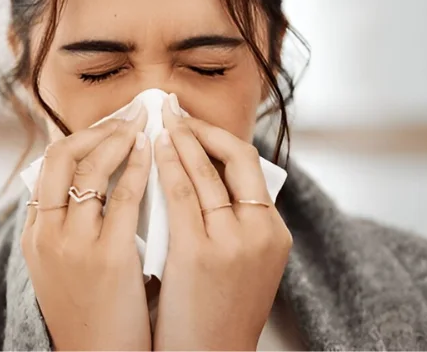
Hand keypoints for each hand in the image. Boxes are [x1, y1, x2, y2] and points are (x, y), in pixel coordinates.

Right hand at [21, 101, 151, 350]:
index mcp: (34, 236)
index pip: (47, 168)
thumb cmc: (93, 315)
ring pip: (91, 169)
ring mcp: (73, 246)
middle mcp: (45, 235)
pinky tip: (153, 154)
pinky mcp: (106, 258)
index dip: (79, 139)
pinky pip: (124, 197)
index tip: (106, 125)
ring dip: (119, 139)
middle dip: (97, 128)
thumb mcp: (66, 268)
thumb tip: (102, 186)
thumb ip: (76, 228)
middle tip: (128, 115)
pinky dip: (138, 167)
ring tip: (143, 126)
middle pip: (61, 156)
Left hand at [152, 94, 291, 350]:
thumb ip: (231, 224)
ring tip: (159, 122)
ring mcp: (234, 243)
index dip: (220, 138)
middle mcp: (262, 232)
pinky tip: (152, 151)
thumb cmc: (216, 315)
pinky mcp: (201, 254)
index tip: (194, 123)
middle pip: (237, 158)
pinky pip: (181, 195)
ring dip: (181, 139)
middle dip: (202, 128)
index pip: (252, 167)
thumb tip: (204, 180)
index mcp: (274, 233)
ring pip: (207, 172)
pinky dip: (167, 167)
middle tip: (173, 110)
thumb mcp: (240, 266)